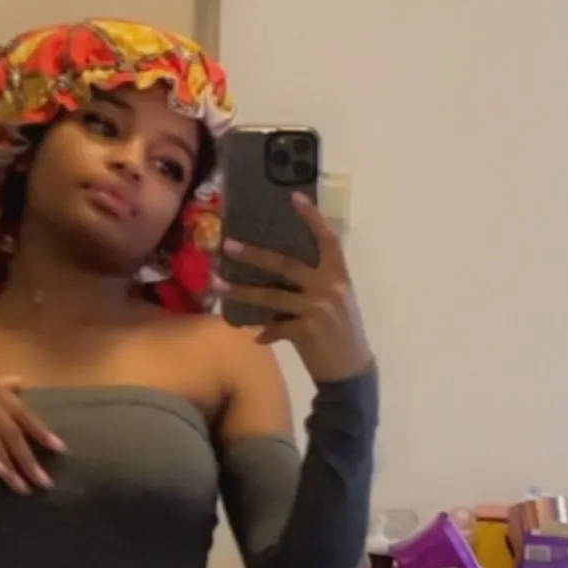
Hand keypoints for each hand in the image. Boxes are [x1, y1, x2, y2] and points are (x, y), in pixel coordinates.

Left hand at [215, 193, 373, 383]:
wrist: (352, 371)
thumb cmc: (343, 333)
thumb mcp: (338, 301)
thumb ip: (318, 282)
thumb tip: (282, 269)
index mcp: (338, 276)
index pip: (328, 240)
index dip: (312, 218)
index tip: (294, 197)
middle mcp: (329, 288)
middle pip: (286, 265)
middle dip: (254, 255)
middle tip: (228, 245)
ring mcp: (317, 309)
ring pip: (272, 296)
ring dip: (241, 292)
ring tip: (215, 285)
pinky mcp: (307, 331)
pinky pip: (276, 327)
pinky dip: (263, 331)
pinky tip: (252, 335)